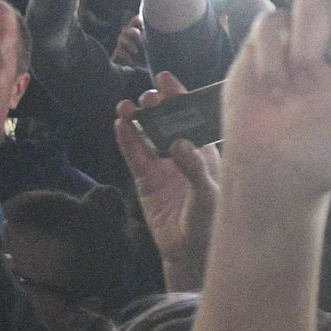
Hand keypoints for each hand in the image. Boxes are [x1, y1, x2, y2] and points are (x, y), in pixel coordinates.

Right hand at [111, 79, 220, 298]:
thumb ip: (195, 169)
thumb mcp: (208, 194)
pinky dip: (126, 141)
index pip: (191, 116)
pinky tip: (119, 125)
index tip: (166, 79)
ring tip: (126, 105)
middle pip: (166, 121)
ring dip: (137, 119)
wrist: (190, 251)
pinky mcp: (145, 180)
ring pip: (146, 135)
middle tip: (148, 95)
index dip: (179, 96)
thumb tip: (179, 144)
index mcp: (204, 151)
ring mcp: (162, 166)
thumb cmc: (210, 220)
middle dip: (156, 105)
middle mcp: (182, 154)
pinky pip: (134, 156)